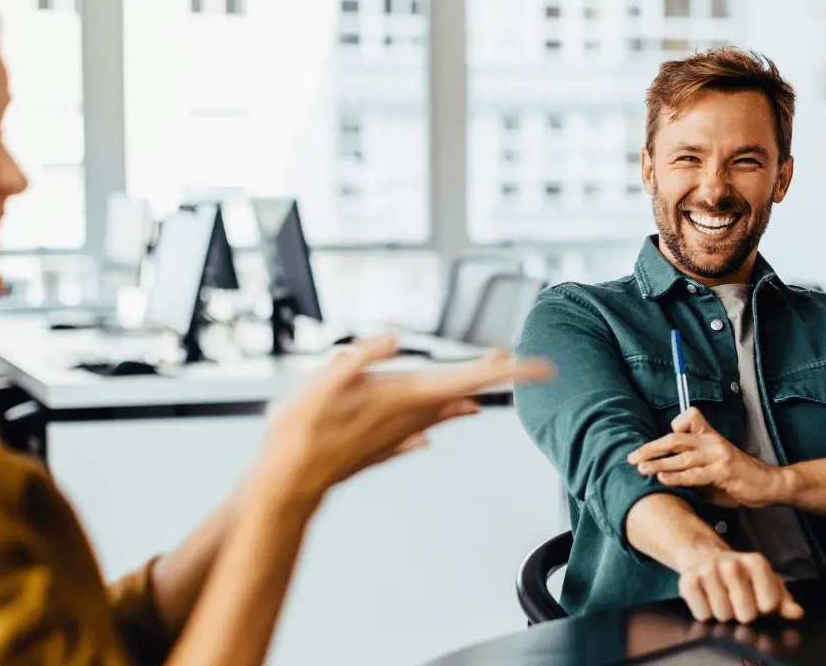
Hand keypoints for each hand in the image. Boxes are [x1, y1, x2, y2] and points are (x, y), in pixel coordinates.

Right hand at [264, 334, 552, 496]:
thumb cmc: (299, 434)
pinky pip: (420, 429)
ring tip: (488, 381)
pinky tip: (443, 423)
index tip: (540, 367)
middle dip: (492, 374)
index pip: (468, 379)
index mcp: (403, 396)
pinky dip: (438, 419)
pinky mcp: (381, 445)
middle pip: (462, 391)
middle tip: (520, 362)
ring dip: (467, 393)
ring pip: (443, 410)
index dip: (506, 372)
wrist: (286, 486)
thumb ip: (358, 359)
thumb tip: (393, 339)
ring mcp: (396, 434)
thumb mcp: (322, 384)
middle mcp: (408, 417)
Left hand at [627, 408, 782, 508]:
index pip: (688, 419)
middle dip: (651, 448)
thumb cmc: (740, 478)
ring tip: (641, 468)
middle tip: (633, 457)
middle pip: (675, 438)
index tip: (657, 443)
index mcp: (710, 437)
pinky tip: (663, 478)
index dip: (672, 427)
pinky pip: (694, 473)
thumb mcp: (715, 469)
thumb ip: (694, 469)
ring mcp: (718, 456)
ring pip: (681, 456)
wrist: (770, 485)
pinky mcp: (723, 471)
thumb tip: (670, 477)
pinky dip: (676, 476)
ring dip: (658, 463)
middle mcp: (713, 442)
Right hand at [676, 549, 803, 623]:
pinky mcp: (688, 580)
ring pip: (723, 615)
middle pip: (746, 613)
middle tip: (738, 602)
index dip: (764, 608)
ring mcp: (708, 570)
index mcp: (755, 562)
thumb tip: (796, 612)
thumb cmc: (741, 575)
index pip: (769, 605)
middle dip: (743, 614)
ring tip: (723, 600)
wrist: (705, 556)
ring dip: (724, 614)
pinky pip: (702, 614)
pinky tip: (708, 599)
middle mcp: (731, 563)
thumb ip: (783, 600)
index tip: (758, 600)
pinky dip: (706, 613)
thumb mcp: (766, 582)